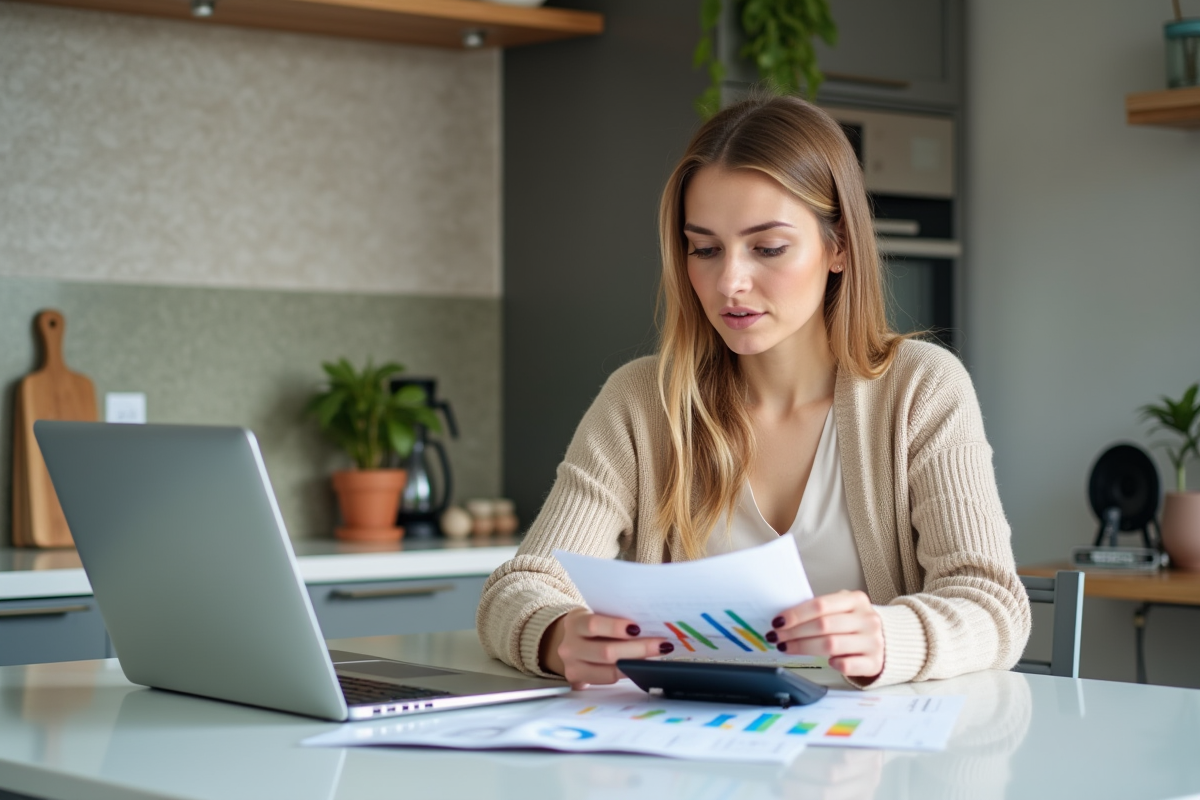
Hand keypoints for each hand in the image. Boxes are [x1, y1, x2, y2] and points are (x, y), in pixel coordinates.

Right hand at [540, 608, 672, 688]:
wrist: (568, 642)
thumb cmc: (591, 627)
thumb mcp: (595, 615)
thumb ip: (614, 620)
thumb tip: (650, 625)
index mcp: (574, 622)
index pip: (594, 625)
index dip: (616, 627)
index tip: (638, 628)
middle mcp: (570, 646)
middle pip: (606, 652)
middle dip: (638, 649)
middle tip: (662, 645)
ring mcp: (572, 667)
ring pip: (609, 671)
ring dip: (637, 664)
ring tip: (657, 657)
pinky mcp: (579, 682)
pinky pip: (608, 682)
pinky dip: (628, 674)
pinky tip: (641, 668)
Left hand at [765, 590, 884, 679]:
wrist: (889, 640)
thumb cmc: (855, 623)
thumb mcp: (843, 608)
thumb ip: (821, 610)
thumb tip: (785, 619)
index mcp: (856, 600)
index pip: (821, 605)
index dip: (796, 614)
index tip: (778, 622)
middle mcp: (867, 619)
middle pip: (823, 626)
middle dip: (794, 632)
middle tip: (776, 637)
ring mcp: (873, 641)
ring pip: (831, 645)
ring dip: (803, 647)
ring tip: (787, 647)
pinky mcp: (874, 662)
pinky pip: (847, 665)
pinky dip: (833, 663)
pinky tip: (826, 661)